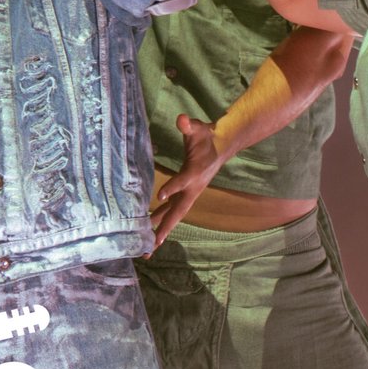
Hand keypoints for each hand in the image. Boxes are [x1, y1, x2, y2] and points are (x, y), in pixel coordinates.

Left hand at [150, 114, 224, 248]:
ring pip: (173, 216)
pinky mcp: (185, 194)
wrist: (221, 147)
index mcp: (195, 173)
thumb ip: (189, 125)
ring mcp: (189, 194)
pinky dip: (160, 221)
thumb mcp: (199, 128)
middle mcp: (192, 189)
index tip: (159, 197)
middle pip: (177, 212)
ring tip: (145, 249)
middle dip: (164, 228)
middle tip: (150, 245)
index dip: (172, 188)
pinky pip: (171, 211)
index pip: (182, 181)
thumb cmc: (207, 138)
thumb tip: (181, 119)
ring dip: (160, 231)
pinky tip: (148, 230)